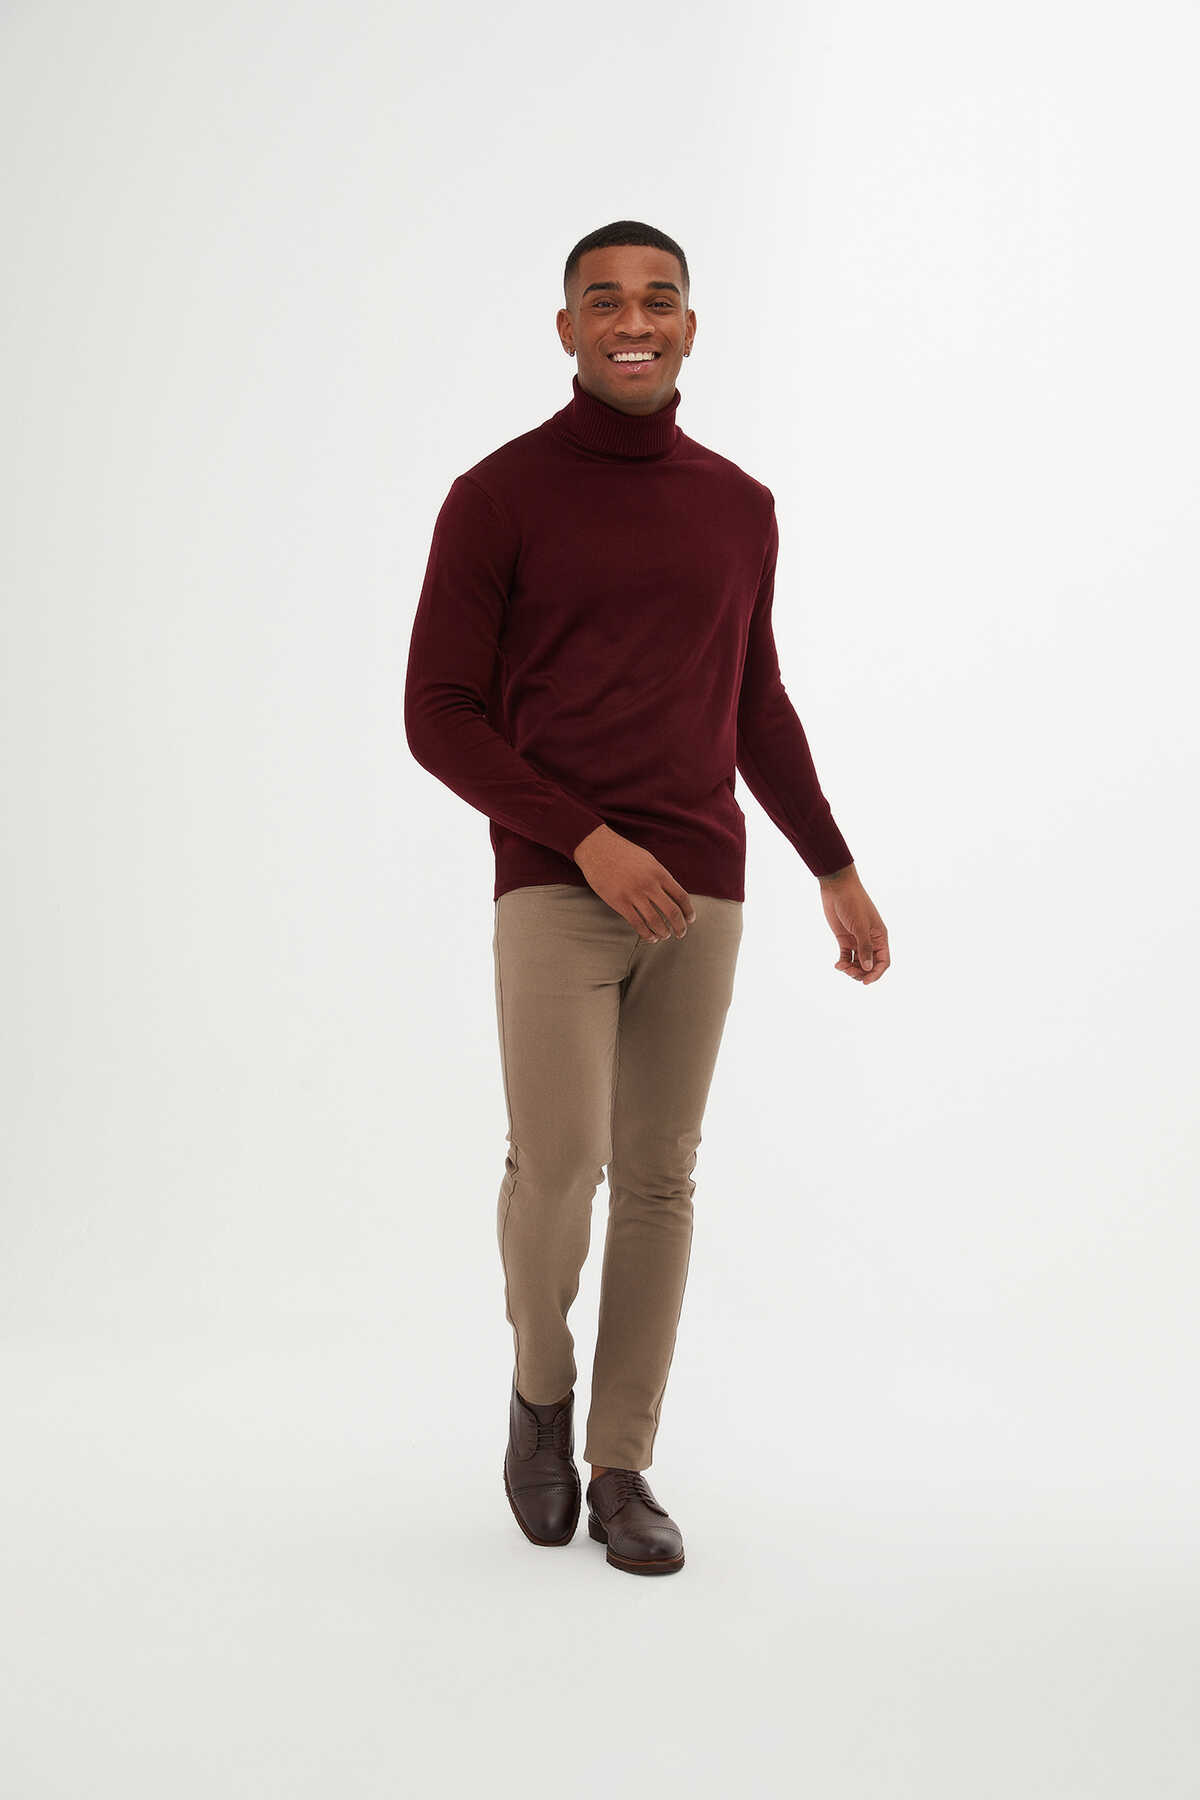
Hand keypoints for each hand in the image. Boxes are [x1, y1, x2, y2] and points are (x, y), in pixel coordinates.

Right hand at [572, 824, 694, 943]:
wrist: (597, 848)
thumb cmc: (623, 853)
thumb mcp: (648, 860)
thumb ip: (660, 876)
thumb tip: (671, 893)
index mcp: (659, 872)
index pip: (681, 896)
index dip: (688, 911)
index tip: (689, 920)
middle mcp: (649, 884)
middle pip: (672, 912)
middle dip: (679, 927)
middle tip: (680, 934)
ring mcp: (634, 894)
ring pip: (655, 921)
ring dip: (663, 932)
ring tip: (664, 936)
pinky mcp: (619, 902)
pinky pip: (637, 923)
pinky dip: (646, 934)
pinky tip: (650, 937)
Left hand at [818, 864, 889, 984]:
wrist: (837, 888)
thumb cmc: (853, 903)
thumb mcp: (860, 926)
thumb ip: (865, 948)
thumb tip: (868, 968)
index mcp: (880, 937)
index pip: (883, 961)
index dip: (876, 973)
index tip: (866, 981)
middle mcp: (870, 940)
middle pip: (870, 965)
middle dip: (862, 973)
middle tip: (850, 973)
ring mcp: (857, 940)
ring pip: (858, 962)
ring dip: (851, 969)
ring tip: (842, 968)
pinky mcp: (844, 939)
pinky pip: (846, 956)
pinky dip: (843, 963)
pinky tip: (837, 965)